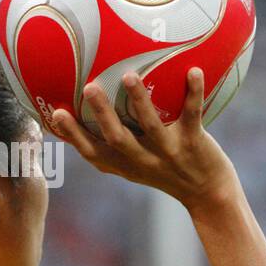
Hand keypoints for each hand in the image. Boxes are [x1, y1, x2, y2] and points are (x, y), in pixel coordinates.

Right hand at [49, 68, 240, 212]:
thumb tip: (88, 117)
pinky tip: (194, 71)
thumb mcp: (136, 166)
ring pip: (150, 126)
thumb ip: (115, 148)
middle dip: (102, 114)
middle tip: (89, 88)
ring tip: (128, 77)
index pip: (93, 152)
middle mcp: (144, 160)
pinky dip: (194, 93)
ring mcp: (169, 152)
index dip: (73, 134)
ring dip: (139, 101)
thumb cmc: (167, 173)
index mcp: (126, 165)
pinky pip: (192, 115)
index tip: (56, 112)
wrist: (209, 194)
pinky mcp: (195, 143)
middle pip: (117, 139)